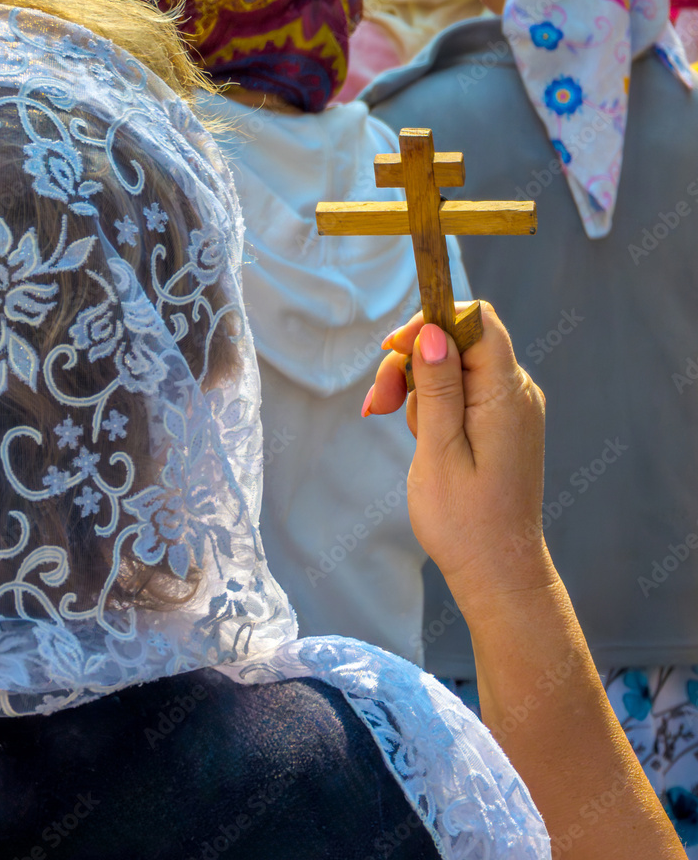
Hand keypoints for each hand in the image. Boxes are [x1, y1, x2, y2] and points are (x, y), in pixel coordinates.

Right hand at [366, 305, 548, 617]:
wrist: (498, 572)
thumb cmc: (465, 522)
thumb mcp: (439, 452)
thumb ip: (438, 388)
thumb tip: (433, 332)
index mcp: (506, 395)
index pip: (476, 322)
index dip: (432, 322)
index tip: (394, 349)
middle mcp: (516, 393)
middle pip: (459, 343)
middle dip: (412, 361)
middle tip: (378, 404)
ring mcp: (511, 409)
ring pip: (455, 368)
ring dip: (416, 386)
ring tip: (390, 422)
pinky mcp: (501, 424)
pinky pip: (463, 394)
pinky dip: (432, 405)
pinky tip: (415, 434)